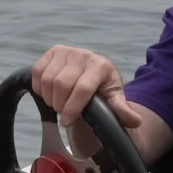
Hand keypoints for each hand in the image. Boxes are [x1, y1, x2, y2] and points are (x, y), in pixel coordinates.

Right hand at [30, 46, 144, 134]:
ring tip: (58, 103)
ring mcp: (65, 51)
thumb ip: (122, 110)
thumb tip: (136, 121)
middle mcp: (82, 54)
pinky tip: (49, 93)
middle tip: (63, 113)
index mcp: (100, 66)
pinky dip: (39, 87)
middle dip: (60, 104)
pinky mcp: (51, 52)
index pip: (82, 88)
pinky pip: (36, 72)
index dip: (72, 107)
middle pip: (61, 84)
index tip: (67, 121)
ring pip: (47, 79)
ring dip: (49, 97)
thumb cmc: (103, 89)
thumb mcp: (114, 100)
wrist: (93, 74)